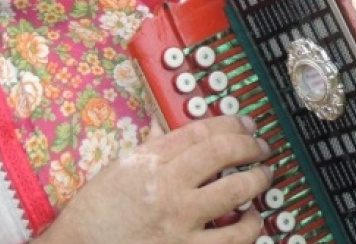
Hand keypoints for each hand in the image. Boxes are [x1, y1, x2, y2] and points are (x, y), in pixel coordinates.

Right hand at [34, 115, 271, 243]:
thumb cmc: (92, 218)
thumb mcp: (115, 172)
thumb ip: (148, 149)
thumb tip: (165, 128)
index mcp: (148, 162)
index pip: (201, 131)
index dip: (231, 123)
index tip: (245, 124)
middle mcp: (167, 188)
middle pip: (224, 153)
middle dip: (250, 146)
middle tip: (260, 148)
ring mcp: (179, 221)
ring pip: (236, 192)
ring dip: (258, 181)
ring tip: (263, 178)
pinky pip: (232, 238)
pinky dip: (249, 226)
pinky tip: (252, 220)